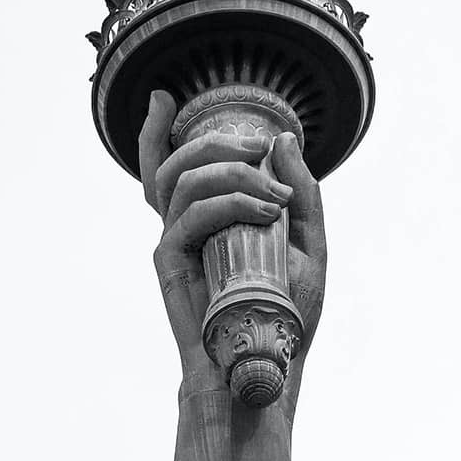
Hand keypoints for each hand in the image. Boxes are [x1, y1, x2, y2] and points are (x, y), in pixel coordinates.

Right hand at [137, 90, 327, 384]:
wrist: (267, 363)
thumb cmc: (284, 312)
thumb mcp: (307, 244)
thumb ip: (300, 193)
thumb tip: (283, 141)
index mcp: (207, 220)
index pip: (169, 168)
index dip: (153, 131)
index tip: (164, 98)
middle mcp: (184, 227)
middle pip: (176, 162)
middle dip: (217, 142)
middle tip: (258, 146)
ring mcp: (174, 242)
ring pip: (182, 180)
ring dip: (230, 172)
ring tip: (272, 193)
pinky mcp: (170, 262)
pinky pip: (188, 216)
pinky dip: (228, 203)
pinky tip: (262, 211)